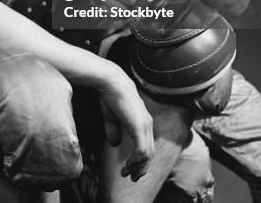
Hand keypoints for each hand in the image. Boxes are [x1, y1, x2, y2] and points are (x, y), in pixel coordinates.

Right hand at [99, 66, 153, 180]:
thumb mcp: (112, 117)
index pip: (147, 145)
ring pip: (147, 154)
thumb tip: (115, 144)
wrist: (111, 83)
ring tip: (127, 174)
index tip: (131, 168)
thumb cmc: (111, 96)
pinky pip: (142, 151)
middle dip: (141, 167)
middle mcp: (148, 124)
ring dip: (138, 167)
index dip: (140, 159)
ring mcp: (145, 126)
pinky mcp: (139, 127)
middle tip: (132, 178)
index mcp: (143, 121)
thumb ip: (114, 130)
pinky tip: (127, 166)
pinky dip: (136, 161)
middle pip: (150, 152)